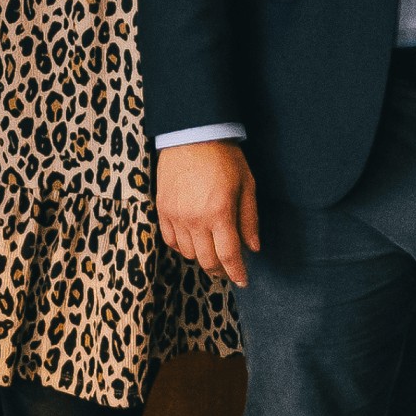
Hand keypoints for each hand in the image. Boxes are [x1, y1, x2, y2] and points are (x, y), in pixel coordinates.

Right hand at [157, 140, 258, 287]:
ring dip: (202, 257)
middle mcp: (195, 219)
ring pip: (188, 253)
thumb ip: (249, 219)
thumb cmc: (224, 157)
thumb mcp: (247, 185)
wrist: (191, 134)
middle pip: (206, 261)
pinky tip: (193, 241)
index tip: (243, 281)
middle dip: (220, 270)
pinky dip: (183, 247)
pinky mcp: (162, 209)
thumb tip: (253, 248)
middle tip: (229, 269)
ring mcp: (176, 216)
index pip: (229, 256)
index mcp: (219, 213)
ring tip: (212, 250)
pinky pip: (170, 240)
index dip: (237, 273)